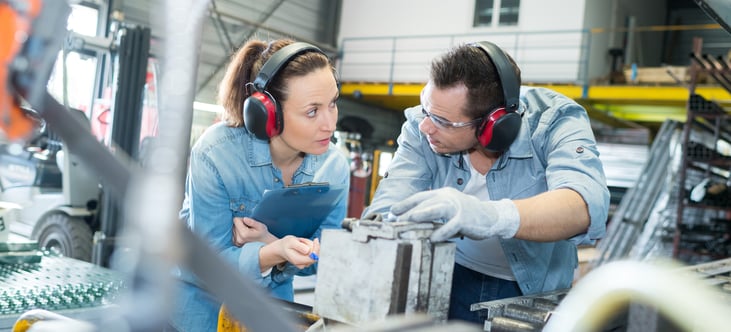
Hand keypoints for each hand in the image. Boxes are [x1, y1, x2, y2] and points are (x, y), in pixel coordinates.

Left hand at [232, 217, 275, 245]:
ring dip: (239, 229)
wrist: (264, 244)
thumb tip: (244, 218)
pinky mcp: (236, 244)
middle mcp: (239, 239)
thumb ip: (252, 222)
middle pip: (234, 225)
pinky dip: (238, 233)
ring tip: (247, 231)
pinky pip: (233, 234)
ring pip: (233, 229)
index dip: (242, 219)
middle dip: (240, 224)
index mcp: (244, 234)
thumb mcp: (260, 226)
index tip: (248, 222)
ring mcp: (237, 242)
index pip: (236, 220)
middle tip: (249, 228)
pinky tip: (244, 235)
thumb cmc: (262, 234)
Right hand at [273, 236, 319, 268]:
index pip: (312, 258)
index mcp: (297, 260)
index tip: (315, 240)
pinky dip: (310, 246)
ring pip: (314, 252)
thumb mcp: (291, 241)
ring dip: (310, 245)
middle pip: (315, 254)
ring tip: (300, 242)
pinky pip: (314, 252)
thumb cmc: (286, 244)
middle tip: (301, 240)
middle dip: (311, 244)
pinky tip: (302, 245)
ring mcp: (306, 263)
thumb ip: (299, 246)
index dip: (316, 249)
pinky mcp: (308, 260)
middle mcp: (302, 264)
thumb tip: (308, 251)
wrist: (282, 248)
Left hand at [390, 187, 519, 241]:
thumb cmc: (465, 214)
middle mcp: (448, 198)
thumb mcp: (448, 209)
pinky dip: (442, 232)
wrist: (490, 216)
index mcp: (442, 194)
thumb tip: (411, 220)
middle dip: (409, 211)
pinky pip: (451, 226)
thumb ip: (432, 212)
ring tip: (411, 219)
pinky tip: (433, 238)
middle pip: (426, 203)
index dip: (405, 203)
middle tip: (396, 221)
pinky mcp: (465, 219)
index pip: (420, 197)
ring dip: (424, 214)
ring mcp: (457, 207)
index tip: (392, 212)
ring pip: (438, 209)